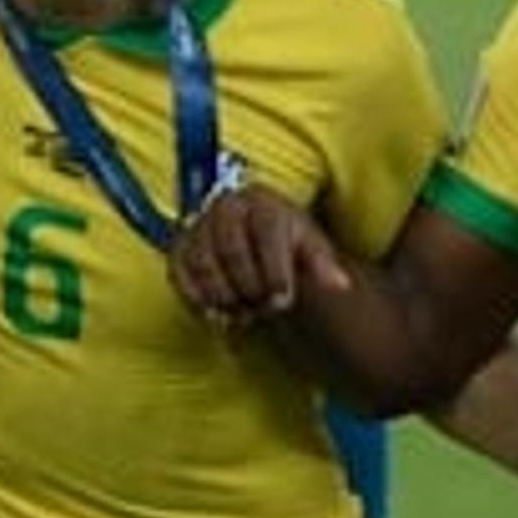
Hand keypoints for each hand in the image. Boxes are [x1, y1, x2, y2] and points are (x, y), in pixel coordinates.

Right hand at [171, 183, 348, 328]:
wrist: (256, 241)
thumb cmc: (286, 244)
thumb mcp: (311, 249)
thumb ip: (324, 265)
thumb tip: (339, 284)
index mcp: (261, 201)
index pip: (267, 230)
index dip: (275, 269)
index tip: (284, 300)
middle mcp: (224, 206)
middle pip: (231, 249)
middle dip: (249, 286)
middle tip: (265, 309)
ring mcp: (197, 225)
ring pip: (202, 263)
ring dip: (224, 296)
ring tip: (245, 314)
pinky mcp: (178, 247)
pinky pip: (178, 273)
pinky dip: (195, 298)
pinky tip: (216, 315)